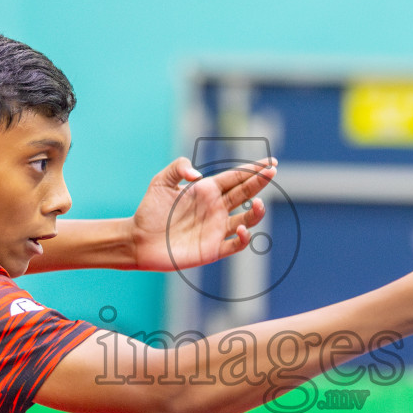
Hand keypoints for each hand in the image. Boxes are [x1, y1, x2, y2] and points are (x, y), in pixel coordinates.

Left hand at [129, 156, 275, 271]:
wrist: (139, 239)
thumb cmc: (150, 209)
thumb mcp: (161, 180)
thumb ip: (178, 167)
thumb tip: (198, 175)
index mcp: (208, 190)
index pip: (237, 177)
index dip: (254, 170)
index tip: (271, 163)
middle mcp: (216, 208)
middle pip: (246, 193)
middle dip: (261, 182)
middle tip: (272, 172)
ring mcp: (217, 229)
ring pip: (247, 219)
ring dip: (257, 212)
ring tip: (259, 203)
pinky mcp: (213, 249)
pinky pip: (236, 245)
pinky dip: (244, 238)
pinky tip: (242, 229)